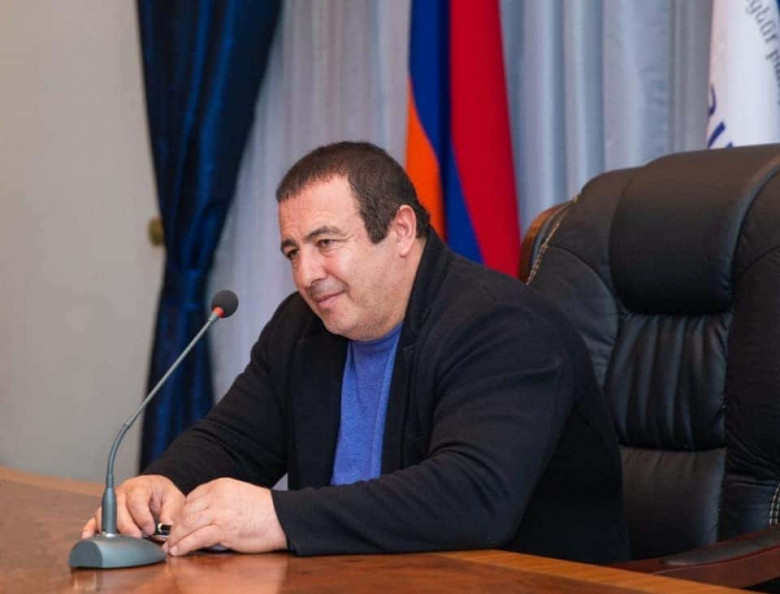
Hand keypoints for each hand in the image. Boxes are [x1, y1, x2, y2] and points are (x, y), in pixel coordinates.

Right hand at [80, 474, 184, 538]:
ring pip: (104, 514)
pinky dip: (90, 529)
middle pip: (117, 507)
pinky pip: (93, 520)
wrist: (157, 492)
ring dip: (111, 529)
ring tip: (119, 543)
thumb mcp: (174, 500)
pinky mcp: (105, 514)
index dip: (142, 516)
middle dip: (127, 525)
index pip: (136, 498)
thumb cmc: (164, 495)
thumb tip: (165, 529)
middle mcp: (123, 492)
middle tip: (137, 537)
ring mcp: (112, 503)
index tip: (150, 529)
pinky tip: (89, 538)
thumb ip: (171, 514)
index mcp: (141, 485)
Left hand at [164, 478, 286, 555]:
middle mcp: (218, 496)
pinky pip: (197, 538)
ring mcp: (220, 512)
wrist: (282, 517)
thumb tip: (203, 514)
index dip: (181, 513)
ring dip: (175, 538)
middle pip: (186, 512)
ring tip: (170, 547)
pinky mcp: (224, 529)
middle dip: (174, 527)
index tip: (176, 525)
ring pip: (187, 524)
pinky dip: (184, 545)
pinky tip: (178, 551)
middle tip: (167, 538)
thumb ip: (220, 500)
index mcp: (221, 485)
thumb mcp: (239, 495)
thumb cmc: (263, 510)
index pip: (191, 498)